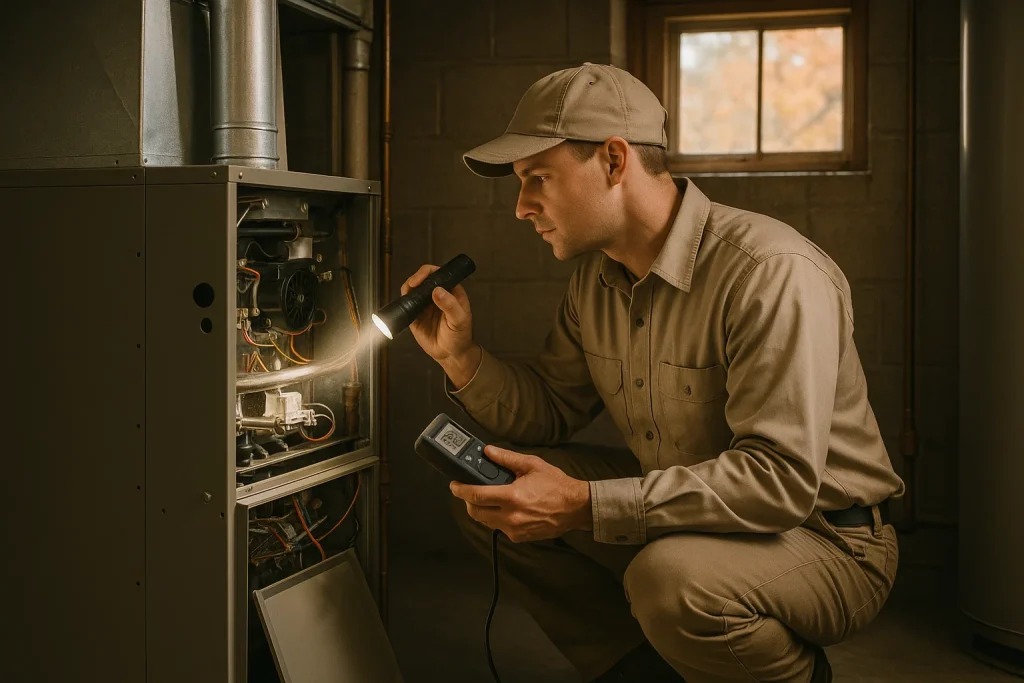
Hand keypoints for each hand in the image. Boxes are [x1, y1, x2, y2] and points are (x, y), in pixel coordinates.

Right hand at [401, 264, 480, 386]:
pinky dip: (403, 300)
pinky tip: (404, 303)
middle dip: (416, 278)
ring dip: (408, 288)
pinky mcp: (415, 314)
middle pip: (424, 278)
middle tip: (412, 286)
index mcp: (451, 291)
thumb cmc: (460, 337)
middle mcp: (437, 295)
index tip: (422, 278)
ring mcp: (425, 304)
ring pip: (413, 289)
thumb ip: (450, 305)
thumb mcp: (459, 320)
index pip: (439, 274)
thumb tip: (438, 290)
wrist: (450, 354)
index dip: (429, 272)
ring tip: (407, 294)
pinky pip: (407, 303)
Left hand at [450, 446, 592, 542]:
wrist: (575, 508)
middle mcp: (510, 516)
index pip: (475, 495)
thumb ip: (507, 458)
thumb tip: (488, 451)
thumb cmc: (556, 485)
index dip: (460, 490)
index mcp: (512, 497)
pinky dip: (497, 518)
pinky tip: (505, 508)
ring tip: (488, 498)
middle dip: (468, 501)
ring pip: (485, 522)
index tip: (454, 485)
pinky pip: (499, 528)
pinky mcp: (519, 537)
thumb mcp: (532, 465)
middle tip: (469, 491)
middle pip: (475, 512)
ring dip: (481, 510)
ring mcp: (514, 529)